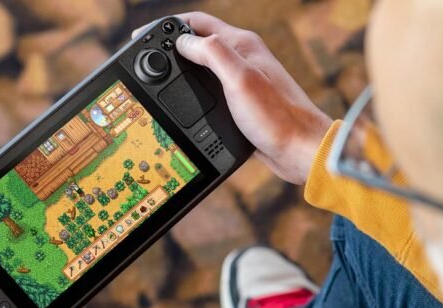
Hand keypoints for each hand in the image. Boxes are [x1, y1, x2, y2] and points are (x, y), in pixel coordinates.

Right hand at [134, 12, 332, 184]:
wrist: (299, 150)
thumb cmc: (276, 116)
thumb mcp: (239, 78)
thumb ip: (211, 53)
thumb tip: (182, 41)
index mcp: (242, 45)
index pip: (197, 23)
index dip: (168, 26)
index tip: (142, 37)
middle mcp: (242, 59)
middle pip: (199, 43)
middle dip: (171, 46)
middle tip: (146, 59)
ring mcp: (243, 81)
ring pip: (203, 68)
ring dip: (181, 69)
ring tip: (158, 78)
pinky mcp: (242, 104)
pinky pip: (211, 91)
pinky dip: (193, 92)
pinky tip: (184, 103)